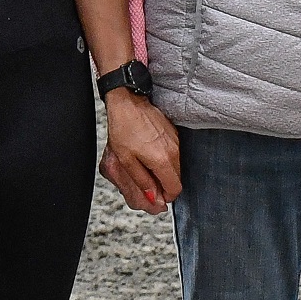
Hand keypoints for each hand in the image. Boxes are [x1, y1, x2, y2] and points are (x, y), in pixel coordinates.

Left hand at [99, 91, 181, 213]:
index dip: (165, 196)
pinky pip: (174, 155)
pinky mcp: (174, 134)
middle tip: (146, 181)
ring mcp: (176, 141)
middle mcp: (174, 152)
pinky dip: (165, 160)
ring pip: (176, 168)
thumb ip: (142, 181)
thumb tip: (154, 198)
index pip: (175, 189)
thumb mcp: (126, 160)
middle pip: (177, 180)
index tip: (154, 194)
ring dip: (164, 172)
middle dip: (164, 185)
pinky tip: (149, 152)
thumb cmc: (124, 127)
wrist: (128, 101)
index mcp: (163, 160)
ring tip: (145, 165)